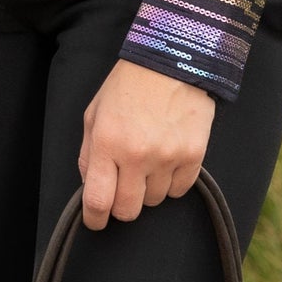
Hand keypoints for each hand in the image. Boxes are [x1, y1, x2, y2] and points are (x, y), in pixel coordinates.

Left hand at [78, 60, 215, 228]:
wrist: (172, 59)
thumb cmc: (128, 85)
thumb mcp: (95, 112)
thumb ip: (89, 152)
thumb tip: (91, 187)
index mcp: (107, 142)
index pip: (98, 200)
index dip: (94, 219)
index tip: (95, 221)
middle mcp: (136, 155)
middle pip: (128, 210)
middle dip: (121, 205)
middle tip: (122, 187)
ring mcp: (167, 157)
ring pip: (154, 201)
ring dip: (147, 189)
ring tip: (147, 160)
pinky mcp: (193, 156)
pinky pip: (179, 191)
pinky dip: (171, 182)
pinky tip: (166, 159)